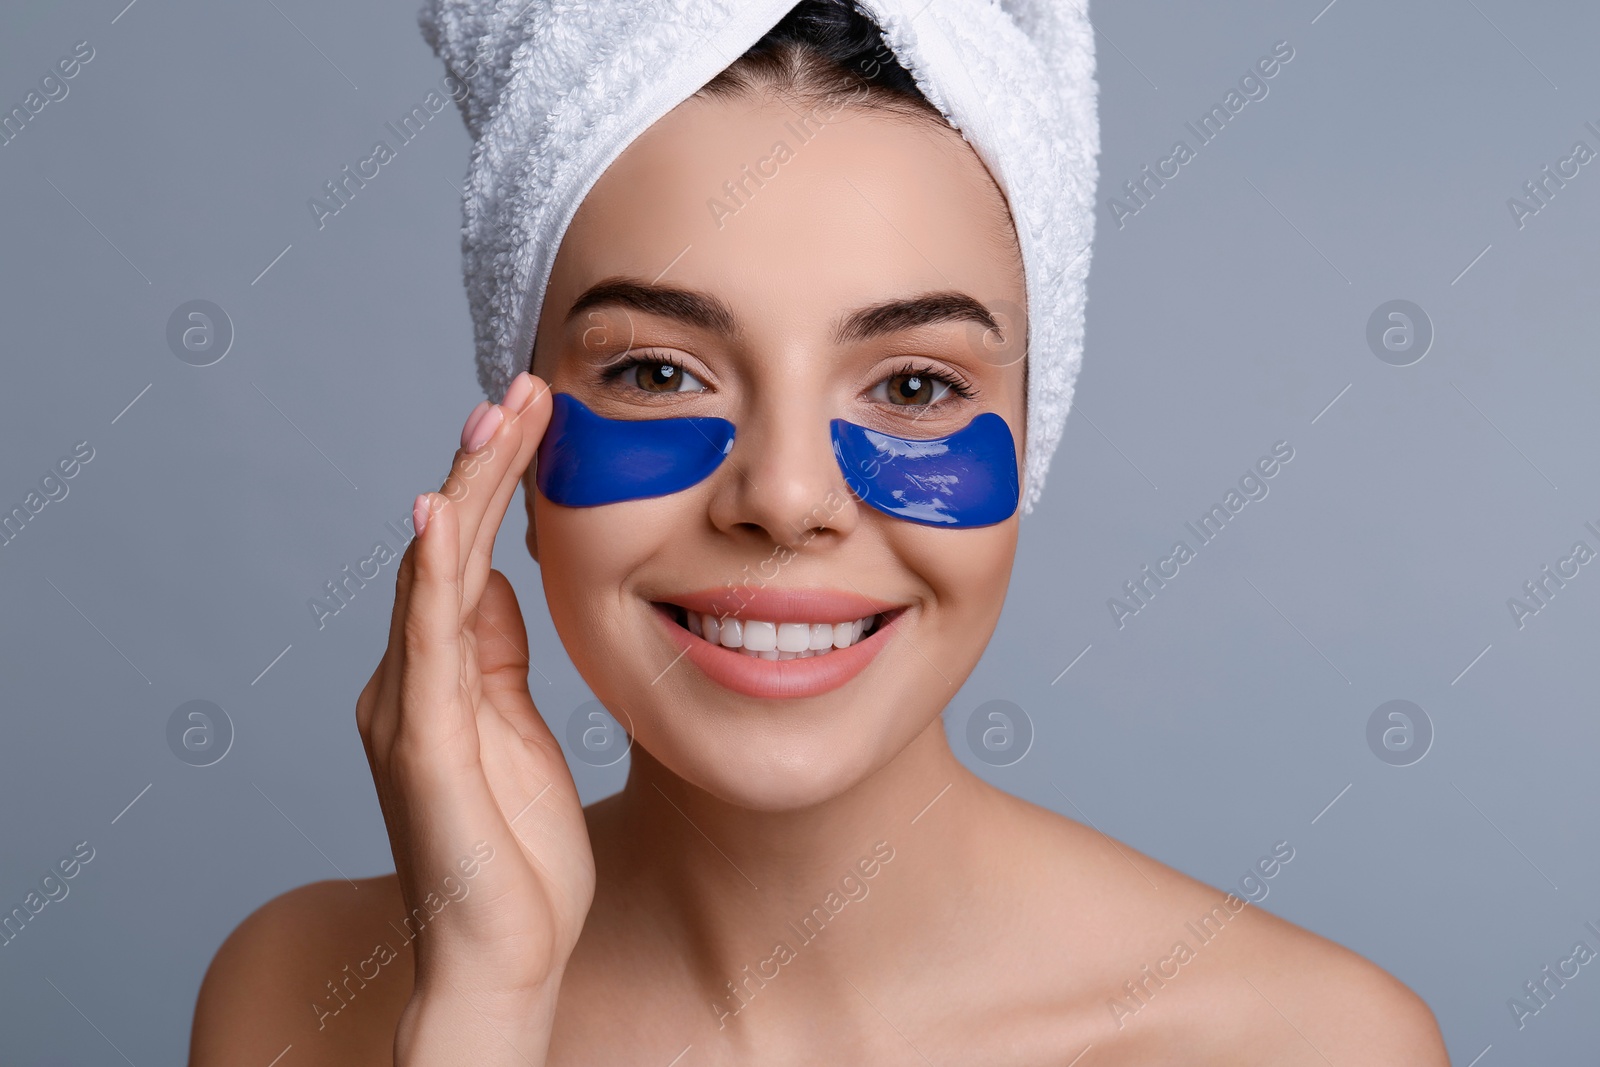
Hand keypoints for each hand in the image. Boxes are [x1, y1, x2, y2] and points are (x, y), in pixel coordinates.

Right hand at [354, 374, 591, 1063]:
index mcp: (436, 678)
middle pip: (443, 549)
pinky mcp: (421, 742)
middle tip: (523, 390)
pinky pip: (426, 643)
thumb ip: (494, 657)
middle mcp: (406, 682)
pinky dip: (433, 573)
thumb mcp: (516, 732)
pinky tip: (441, 513)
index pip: (465, 559)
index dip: (494, 486)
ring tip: (497, 416)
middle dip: (482, 466)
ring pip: (432, 576)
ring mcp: (406, 709)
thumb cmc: (516, 855)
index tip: (535, 418)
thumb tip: (493, 581)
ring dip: (465, 490)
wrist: (504, 958)